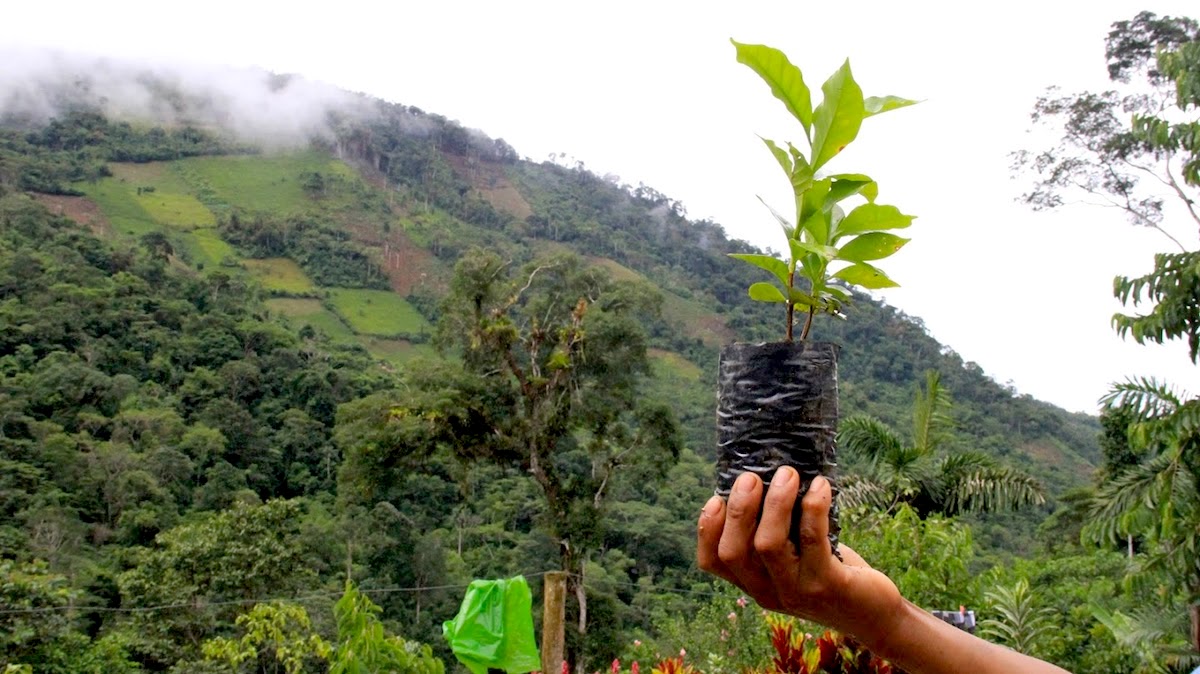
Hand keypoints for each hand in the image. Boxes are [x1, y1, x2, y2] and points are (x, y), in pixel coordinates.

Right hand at [697, 467, 902, 644]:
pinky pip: (813, 539)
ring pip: (768, 545)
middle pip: (733, 552)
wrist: (874, 615)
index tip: (716, 498)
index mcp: (754, 583)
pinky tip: (821, 486)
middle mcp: (768, 592)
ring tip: (788, 474)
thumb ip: (776, 532)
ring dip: (775, 503)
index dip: (707, 529)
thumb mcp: (794, 558)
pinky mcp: (828, 585)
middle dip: (739, 509)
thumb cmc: (830, 574)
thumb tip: (766, 478)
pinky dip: (814, 507)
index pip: (713, 562)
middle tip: (751, 476)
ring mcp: (796, 591)